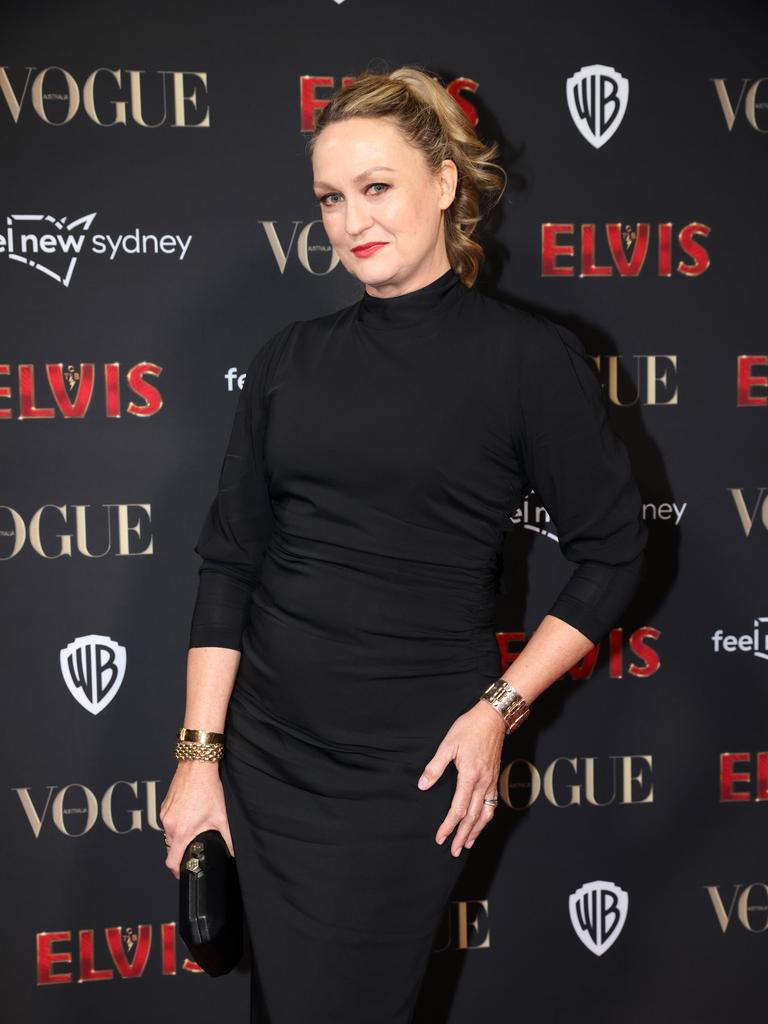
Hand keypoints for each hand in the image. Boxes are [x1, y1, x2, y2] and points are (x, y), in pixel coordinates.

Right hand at [159, 760, 233, 878]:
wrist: (197, 765)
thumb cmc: (208, 788)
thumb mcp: (222, 817)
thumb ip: (228, 839)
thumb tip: (233, 852)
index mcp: (181, 831)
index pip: (171, 861)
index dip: (178, 871)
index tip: (185, 873)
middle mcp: (168, 824)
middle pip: (170, 848)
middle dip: (181, 853)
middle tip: (194, 851)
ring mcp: (164, 814)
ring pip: (168, 835)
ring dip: (178, 838)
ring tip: (193, 832)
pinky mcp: (164, 805)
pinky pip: (168, 821)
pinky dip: (176, 824)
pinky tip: (189, 816)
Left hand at [417, 698, 506, 856]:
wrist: (492, 719)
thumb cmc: (469, 729)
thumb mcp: (447, 745)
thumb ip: (435, 767)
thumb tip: (423, 785)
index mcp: (470, 776)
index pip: (458, 809)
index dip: (449, 826)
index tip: (440, 837)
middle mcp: (483, 783)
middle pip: (473, 817)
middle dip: (462, 836)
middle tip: (454, 851)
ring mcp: (491, 782)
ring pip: (485, 814)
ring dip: (476, 831)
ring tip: (468, 844)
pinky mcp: (494, 779)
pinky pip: (492, 805)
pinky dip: (486, 818)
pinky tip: (481, 824)